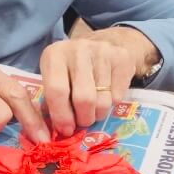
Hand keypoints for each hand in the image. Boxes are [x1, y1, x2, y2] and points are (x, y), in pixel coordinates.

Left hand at [40, 27, 158, 136]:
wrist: (105, 43)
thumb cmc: (73, 67)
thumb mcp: (55, 76)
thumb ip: (52, 99)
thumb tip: (59, 130)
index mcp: (55, 54)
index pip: (57, 91)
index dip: (62, 116)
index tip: (66, 130)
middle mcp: (78, 49)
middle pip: (84, 98)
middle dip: (83, 118)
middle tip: (82, 122)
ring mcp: (101, 51)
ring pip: (103, 100)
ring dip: (98, 113)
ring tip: (93, 109)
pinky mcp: (121, 58)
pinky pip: (118, 96)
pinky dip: (112, 104)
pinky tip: (106, 94)